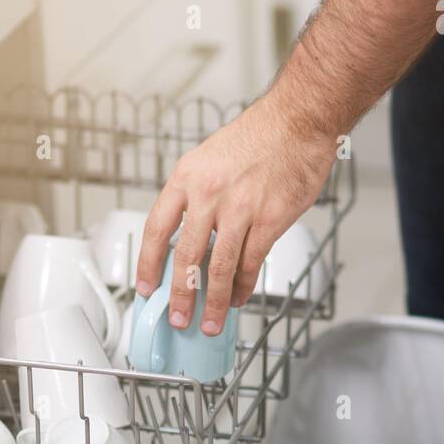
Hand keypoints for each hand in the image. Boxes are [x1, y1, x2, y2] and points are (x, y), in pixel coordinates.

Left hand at [135, 91, 335, 335]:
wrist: (297, 121)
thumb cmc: (257, 138)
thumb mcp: (208, 158)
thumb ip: (195, 196)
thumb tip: (188, 237)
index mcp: (187, 178)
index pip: (157, 228)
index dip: (148, 264)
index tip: (146, 287)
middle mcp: (208, 194)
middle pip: (186, 257)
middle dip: (180, 296)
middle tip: (178, 319)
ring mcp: (239, 209)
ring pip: (219, 268)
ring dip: (213, 302)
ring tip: (210, 322)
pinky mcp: (268, 220)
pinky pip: (250, 263)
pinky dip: (243, 286)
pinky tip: (239, 297)